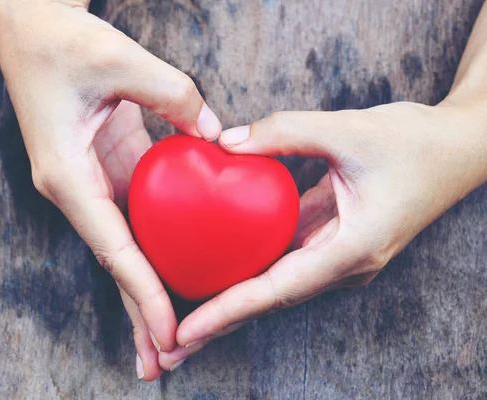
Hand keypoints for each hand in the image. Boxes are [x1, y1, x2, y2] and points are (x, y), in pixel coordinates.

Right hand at [0, 0, 221, 380]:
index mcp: (68, 176)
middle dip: (141, 313)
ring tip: (171, 335)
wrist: (34, 27)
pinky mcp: (107, 168)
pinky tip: (175, 271)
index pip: (114, 247)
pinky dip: (155, 250)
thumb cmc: (64, 41)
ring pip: (126, 247)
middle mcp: (76, 189)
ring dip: (148, 290)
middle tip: (164, 363)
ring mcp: (91, 182)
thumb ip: (174, 94)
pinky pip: (136, 218)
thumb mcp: (120, 59)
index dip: (144, 292)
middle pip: (116, 263)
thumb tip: (218, 135)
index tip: (171, 333)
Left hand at [158, 101, 486, 369]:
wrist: (457, 148)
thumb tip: (226, 144)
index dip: (228, 311)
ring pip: (274, 283)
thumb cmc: (415, 143)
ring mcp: (338, 255)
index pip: (276, 288)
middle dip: (219, 321)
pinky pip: (284, 256)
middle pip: (269, 299)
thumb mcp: (350, 130)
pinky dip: (250, 265)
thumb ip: (286, 133)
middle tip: (169, 345)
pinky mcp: (333, 240)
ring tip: (184, 314)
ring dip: (231, 298)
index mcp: (353, 249)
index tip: (185, 332)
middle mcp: (343, 263)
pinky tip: (219, 265)